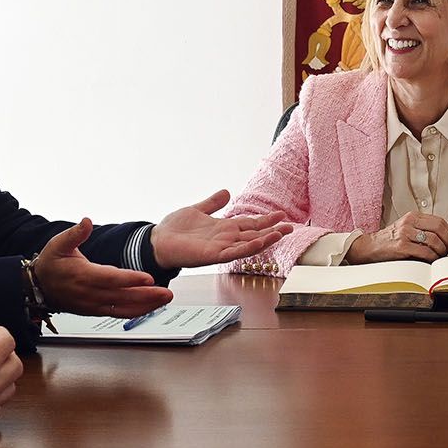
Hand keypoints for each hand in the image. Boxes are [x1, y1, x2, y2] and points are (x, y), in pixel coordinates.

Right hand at [35, 218, 172, 317]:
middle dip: (146, 295)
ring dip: (146, 305)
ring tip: (165, 298)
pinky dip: (136, 311)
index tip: (148, 278)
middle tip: (167, 292)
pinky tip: (152, 306)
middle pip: (122, 296)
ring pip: (123, 308)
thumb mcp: (58, 244)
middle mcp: (90, 294)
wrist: (38, 287)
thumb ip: (75, 234)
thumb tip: (86, 221)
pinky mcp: (96, 311)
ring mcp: (94, 305)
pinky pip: (119, 313)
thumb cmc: (51, 263)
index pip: (110, 279)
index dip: (129, 279)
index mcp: (83, 276)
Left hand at [149, 189, 294, 267]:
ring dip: (265, 239)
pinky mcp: (212, 255)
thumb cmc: (174, 229)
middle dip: (272, 230)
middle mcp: (225, 239)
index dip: (266, 220)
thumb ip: (212, 203)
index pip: (250, 224)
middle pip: (254, 234)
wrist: (156, 241)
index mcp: (223, 228)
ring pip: (248, 244)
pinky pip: (233, 253)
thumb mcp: (197, 210)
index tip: (282, 215)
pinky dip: (247, 247)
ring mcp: (220, 248)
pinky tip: (259, 242)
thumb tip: (226, 192)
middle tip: (291, 226)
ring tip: (281, 233)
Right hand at [346, 212, 447, 262]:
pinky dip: (431, 258)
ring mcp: (405, 233)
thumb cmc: (389, 240)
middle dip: (446, 242)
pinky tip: (430, 261)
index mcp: (413, 216)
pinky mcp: (401, 246)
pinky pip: (424, 252)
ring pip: (434, 240)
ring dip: (440, 251)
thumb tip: (443, 239)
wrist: (369, 247)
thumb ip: (421, 230)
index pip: (439, 221)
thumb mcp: (406, 228)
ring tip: (439, 257)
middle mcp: (409, 222)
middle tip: (446, 251)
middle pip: (439, 229)